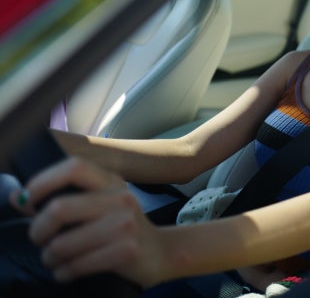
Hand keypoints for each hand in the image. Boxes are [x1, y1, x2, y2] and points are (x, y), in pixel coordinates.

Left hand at [10, 157, 166, 287]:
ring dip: (50, 257)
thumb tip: (18, 198)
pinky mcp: (126, 251)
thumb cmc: (121, 227)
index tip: (27, 202)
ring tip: (54, 260)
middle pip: (59, 208)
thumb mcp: (102, 203)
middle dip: (38, 231)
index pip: (73, 167)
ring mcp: (125, 225)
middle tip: (39, 240)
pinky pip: (76, 265)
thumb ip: (67, 197)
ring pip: (62, 244)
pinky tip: (66, 271)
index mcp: (111, 181)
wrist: (161, 251)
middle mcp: (120, 198)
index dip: (42, 182)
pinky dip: (64, 272)